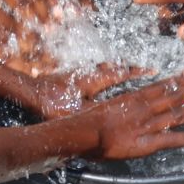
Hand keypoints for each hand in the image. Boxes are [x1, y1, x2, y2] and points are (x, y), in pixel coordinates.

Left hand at [17, 61, 149, 117]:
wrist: (30, 92)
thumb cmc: (53, 103)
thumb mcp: (79, 111)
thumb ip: (98, 112)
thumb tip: (118, 115)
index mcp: (95, 80)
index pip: (122, 73)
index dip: (138, 72)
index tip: (152, 70)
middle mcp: (90, 72)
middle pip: (114, 67)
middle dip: (130, 69)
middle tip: (144, 70)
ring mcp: (80, 72)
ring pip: (103, 68)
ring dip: (116, 69)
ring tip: (127, 73)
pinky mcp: (71, 75)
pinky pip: (93, 71)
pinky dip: (103, 73)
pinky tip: (102, 80)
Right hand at [83, 70, 183, 160]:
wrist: (84, 133)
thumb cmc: (88, 119)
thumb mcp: (104, 104)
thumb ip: (119, 103)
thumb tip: (127, 100)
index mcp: (135, 98)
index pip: (161, 87)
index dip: (177, 81)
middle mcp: (146, 109)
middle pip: (174, 97)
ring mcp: (148, 126)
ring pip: (177, 115)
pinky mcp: (147, 144)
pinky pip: (171, 140)